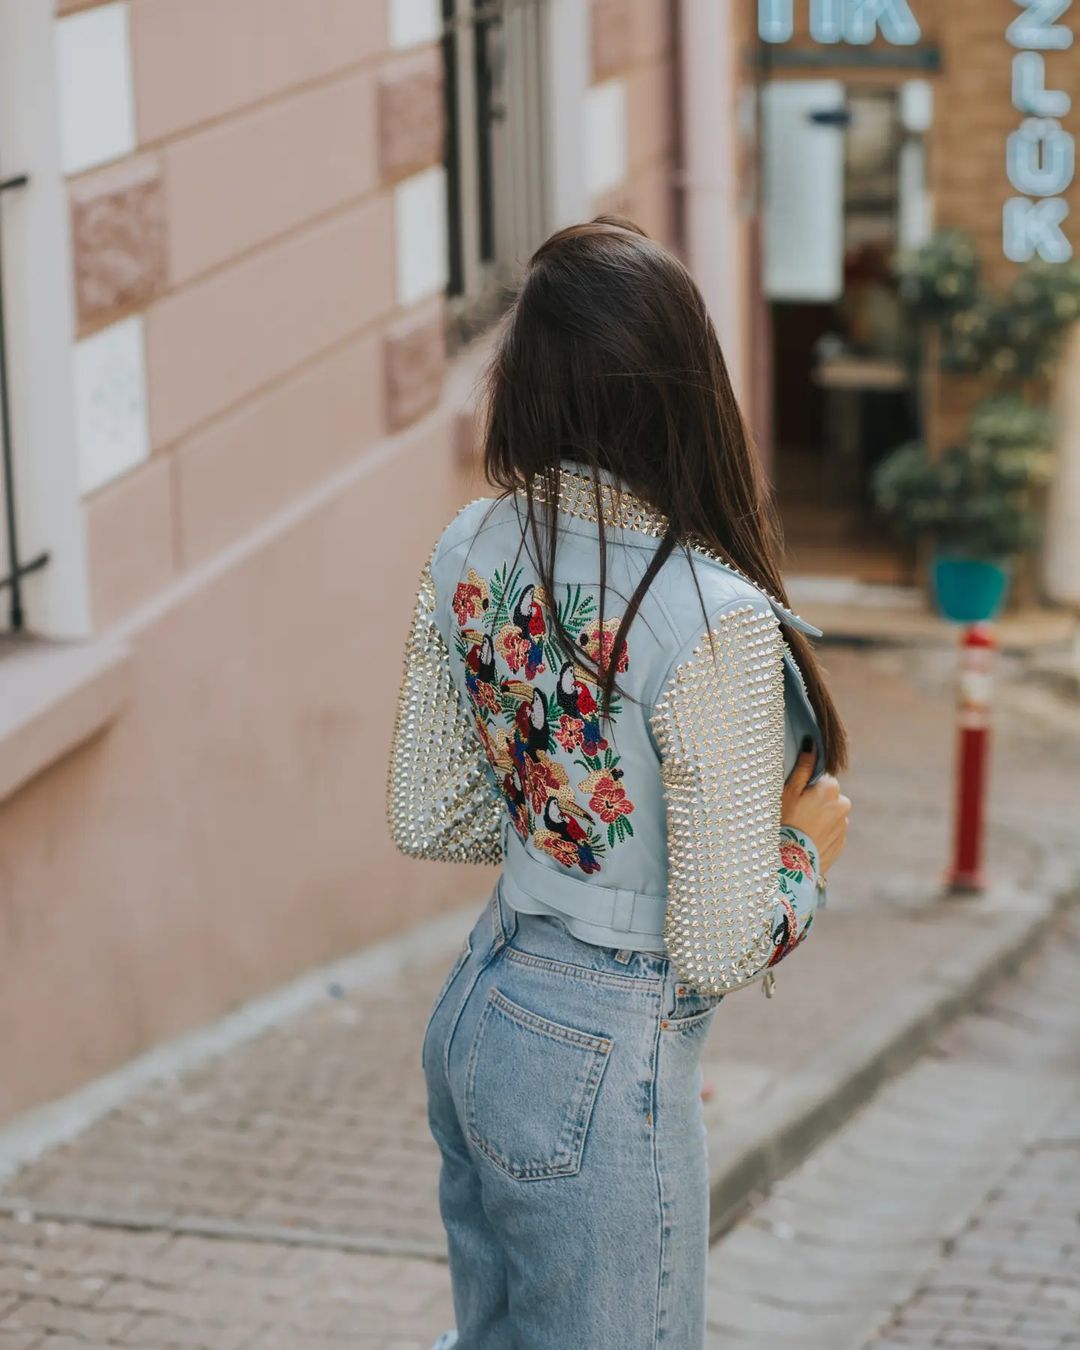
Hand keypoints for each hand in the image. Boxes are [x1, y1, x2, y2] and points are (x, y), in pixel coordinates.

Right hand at [781, 738, 850, 875]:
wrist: (791, 863)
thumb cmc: (786, 822)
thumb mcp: (789, 792)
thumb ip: (803, 768)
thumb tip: (812, 745)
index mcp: (831, 789)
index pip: (823, 779)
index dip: (807, 787)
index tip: (796, 798)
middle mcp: (843, 805)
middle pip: (829, 797)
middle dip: (816, 802)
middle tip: (796, 814)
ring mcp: (844, 826)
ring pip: (830, 815)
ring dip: (819, 819)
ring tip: (800, 830)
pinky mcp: (841, 844)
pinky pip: (831, 833)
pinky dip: (821, 834)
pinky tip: (806, 840)